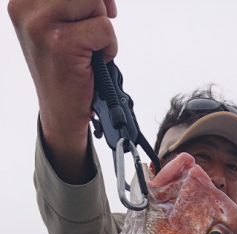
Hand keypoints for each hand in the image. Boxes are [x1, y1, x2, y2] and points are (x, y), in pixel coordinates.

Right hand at [8, 0, 117, 181]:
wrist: (61, 113)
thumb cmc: (64, 71)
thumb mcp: (60, 25)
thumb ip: (74, 3)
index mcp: (23, 1)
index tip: (94, 8)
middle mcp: (26, 9)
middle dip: (96, 10)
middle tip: (91, 36)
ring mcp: (42, 26)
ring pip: (94, 2)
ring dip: (101, 29)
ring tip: (88, 50)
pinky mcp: (62, 44)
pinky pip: (104, 28)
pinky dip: (108, 47)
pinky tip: (93, 63)